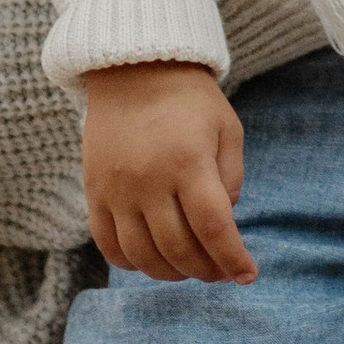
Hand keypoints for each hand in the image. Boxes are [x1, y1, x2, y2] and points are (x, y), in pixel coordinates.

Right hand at [81, 64, 254, 284]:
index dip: (233, 258)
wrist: (133, 69)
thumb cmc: (190, 100)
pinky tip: (152, 260)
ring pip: (142, 256)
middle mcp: (149, 179)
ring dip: (171, 273)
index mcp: (188, 161)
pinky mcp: (95, 191)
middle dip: (206, 270)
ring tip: (189, 268)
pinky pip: (108, 245)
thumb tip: (224, 225)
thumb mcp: (228, 129)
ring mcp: (117, 189)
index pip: (213, 228)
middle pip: (178, 249)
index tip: (248, 274)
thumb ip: (231, 180)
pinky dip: (131, 263)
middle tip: (220, 271)